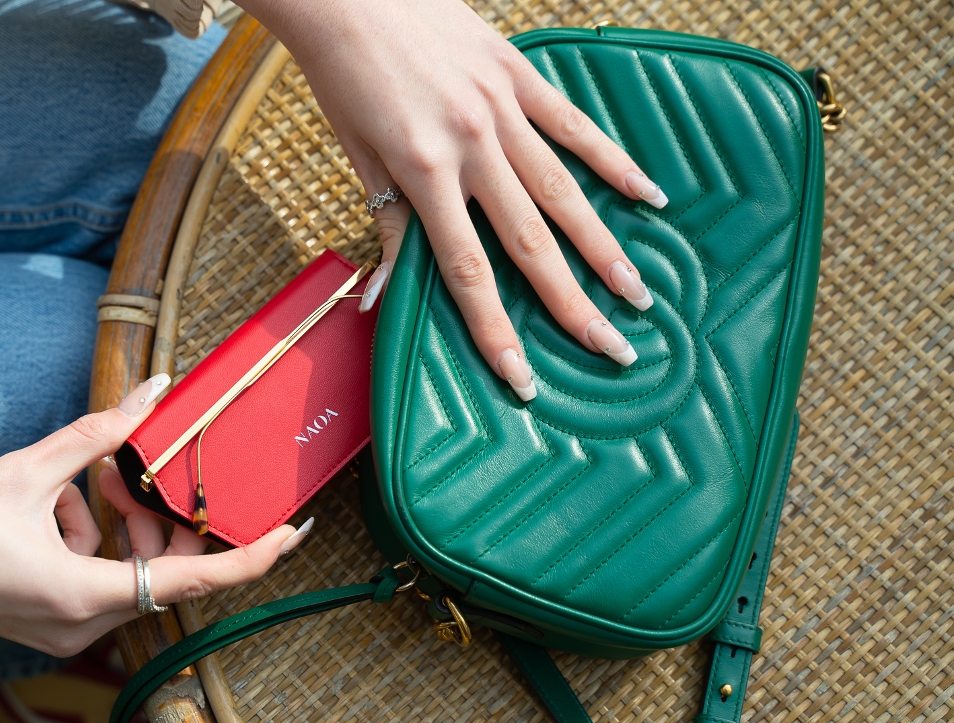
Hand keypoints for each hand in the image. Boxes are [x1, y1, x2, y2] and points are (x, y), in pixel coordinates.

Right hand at [0, 374, 311, 656]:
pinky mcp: (47, 623)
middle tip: (144, 470)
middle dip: (161, 518)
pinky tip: (55, 507)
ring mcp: (62, 631)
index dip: (251, 557)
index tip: (293, 532)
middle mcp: (80, 626)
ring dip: (119, 524)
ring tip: (85, 481)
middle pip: (160, 571)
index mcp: (83, 597)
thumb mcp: (26, 470)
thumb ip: (100, 433)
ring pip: (127, 572)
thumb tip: (157, 391)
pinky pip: (96, 579)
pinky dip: (92, 540)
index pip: (193, 580)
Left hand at [238, 0, 666, 399]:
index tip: (525, 378)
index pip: (468, 271)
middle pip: (530, 243)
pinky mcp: (517, 72)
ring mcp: (501, 108)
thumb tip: (385, 301)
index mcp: (423, 173)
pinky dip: (613, 161)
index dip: (496, 331)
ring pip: (563, 191)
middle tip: (614, 351)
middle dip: (572, 305)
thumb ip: (389, 226)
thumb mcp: (358, 157)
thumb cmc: (344, 78)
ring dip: (604, 248)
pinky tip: (649, 195)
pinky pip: (575, 125)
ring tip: (638, 294)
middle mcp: (471, 146)